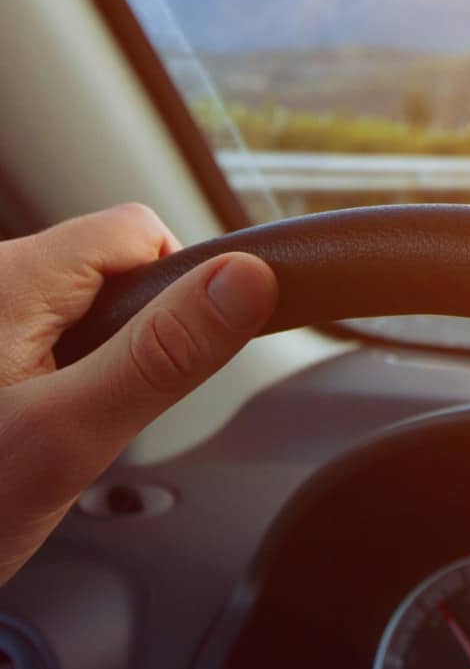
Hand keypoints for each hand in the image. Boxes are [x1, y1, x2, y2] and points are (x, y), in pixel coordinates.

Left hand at [0, 203, 275, 584]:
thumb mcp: (68, 438)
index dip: (174, 292)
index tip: (160, 365)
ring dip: (89, 360)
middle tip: (90, 415)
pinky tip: (25, 430)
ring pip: (77, 305)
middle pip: (109, 267)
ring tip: (50, 431)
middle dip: (126, 337)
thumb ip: (163, 355)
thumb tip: (247, 280)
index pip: (140, 230)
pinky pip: (42, 333)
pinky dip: (56, 376)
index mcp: (9, 275)